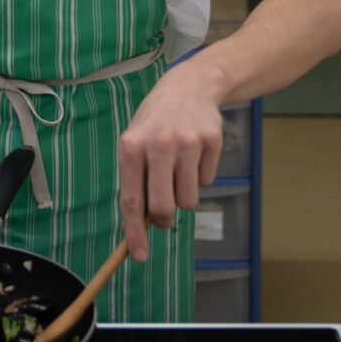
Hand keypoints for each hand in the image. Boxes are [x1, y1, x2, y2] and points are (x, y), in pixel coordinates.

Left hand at [117, 66, 222, 261]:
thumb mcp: (135, 142)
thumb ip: (136, 179)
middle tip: (164, 216)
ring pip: (188, 199)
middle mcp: (158, 144)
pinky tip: (194, 153)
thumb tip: (139, 225)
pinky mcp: (211, 141)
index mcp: (131, 146)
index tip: (138, 256)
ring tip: (178, 170)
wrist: (189, 86)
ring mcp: (186, 142)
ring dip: (184, 195)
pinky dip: (200, 175)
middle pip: (164, 207)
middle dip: (164, 220)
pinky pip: (206, 181)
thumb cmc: (155, 122)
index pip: (132, 199)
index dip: (135, 232)